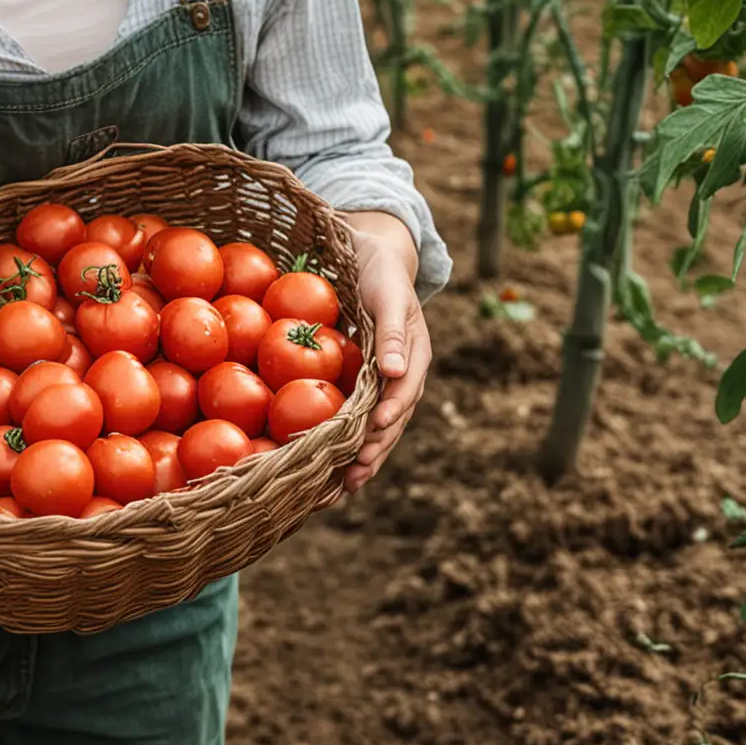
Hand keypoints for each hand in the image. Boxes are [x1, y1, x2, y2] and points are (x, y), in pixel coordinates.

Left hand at [341, 225, 430, 496]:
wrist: (372, 257)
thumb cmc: (381, 272)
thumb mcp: (389, 295)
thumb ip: (394, 332)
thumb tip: (396, 372)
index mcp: (415, 355)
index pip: (406, 391)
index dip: (391, 411)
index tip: (375, 429)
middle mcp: (402, 373)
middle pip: (393, 419)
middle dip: (376, 449)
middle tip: (355, 475)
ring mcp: (384, 381)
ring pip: (377, 425)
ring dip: (364, 455)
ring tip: (344, 487)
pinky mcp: (364, 382)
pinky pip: (358, 415)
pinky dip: (348, 440)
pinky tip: (330, 464)